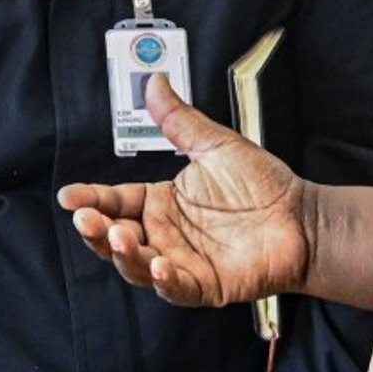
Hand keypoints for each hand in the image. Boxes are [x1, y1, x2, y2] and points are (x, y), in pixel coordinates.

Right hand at [59, 76, 310, 308]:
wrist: (303, 217)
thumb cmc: (263, 186)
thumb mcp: (215, 145)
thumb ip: (178, 120)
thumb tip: (154, 83)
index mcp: (161, 203)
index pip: (116, 201)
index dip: (90, 199)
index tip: (69, 195)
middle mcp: (165, 235)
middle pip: (115, 238)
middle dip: (95, 230)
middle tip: (87, 218)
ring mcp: (182, 262)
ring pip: (137, 266)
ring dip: (123, 254)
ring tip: (119, 236)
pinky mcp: (205, 285)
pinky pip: (177, 288)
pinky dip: (165, 280)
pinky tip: (160, 265)